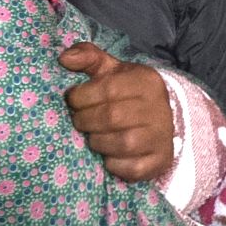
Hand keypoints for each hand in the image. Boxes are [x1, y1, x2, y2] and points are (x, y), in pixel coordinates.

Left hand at [57, 43, 175, 182]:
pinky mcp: (160, 160)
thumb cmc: (127, 95)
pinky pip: (129, 167)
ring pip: (120, 143)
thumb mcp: (111, 71)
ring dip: (98, 142)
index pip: (107, 89)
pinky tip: (110, 155)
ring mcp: (161, 136)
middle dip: (85, 121)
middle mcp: (158, 108)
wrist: (161, 121)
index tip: (74, 101)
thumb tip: (64, 58)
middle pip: (111, 117)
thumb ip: (89, 58)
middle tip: (80, 121)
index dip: (81, 97)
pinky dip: (114, 164)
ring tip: (94, 136)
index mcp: (146, 81)